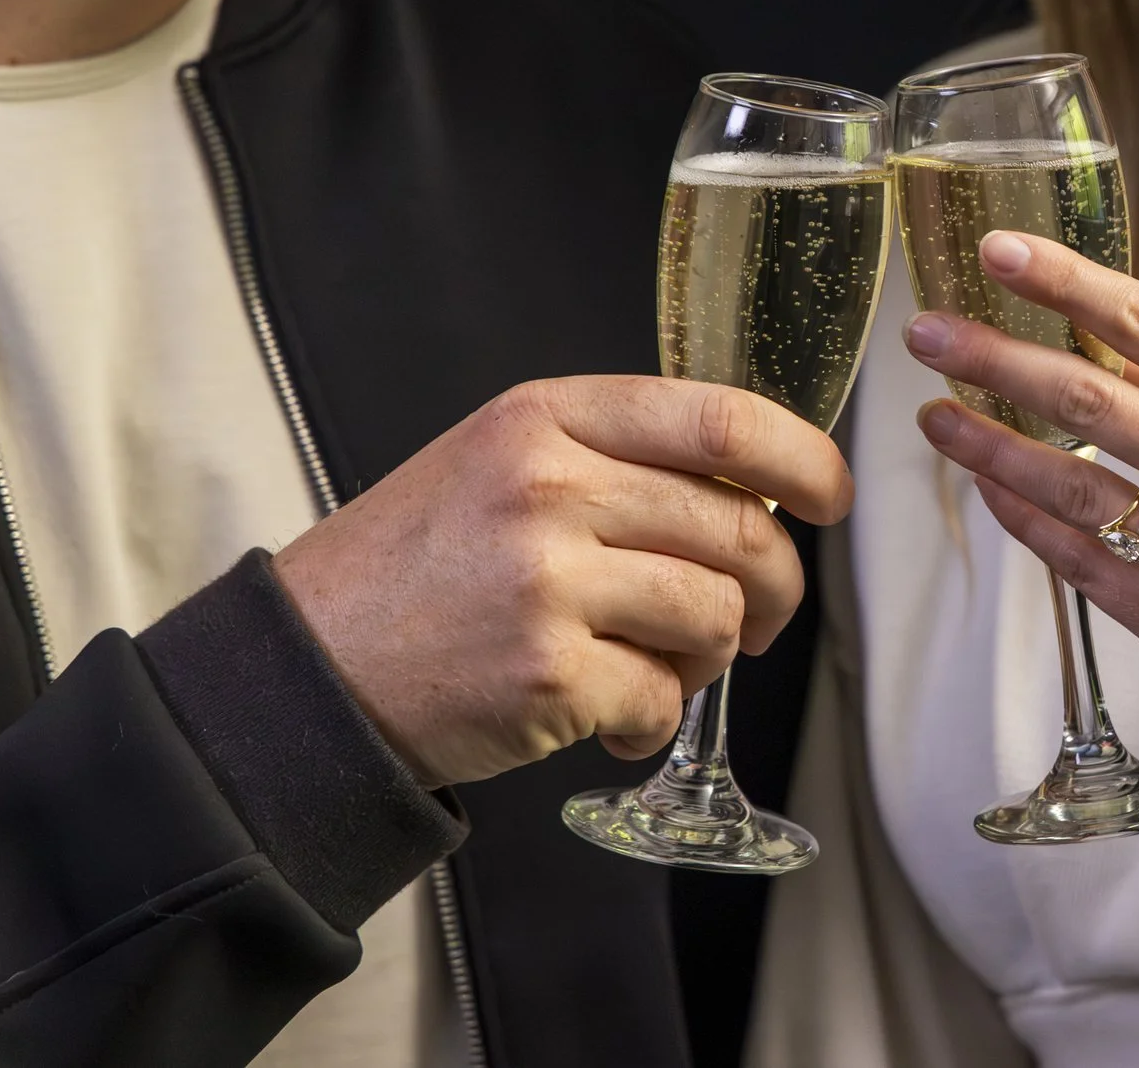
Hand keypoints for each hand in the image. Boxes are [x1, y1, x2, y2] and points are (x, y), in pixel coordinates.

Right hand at [272, 375, 851, 787]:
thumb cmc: (418, 569)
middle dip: (774, 586)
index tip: (831, 495)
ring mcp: (548, 583)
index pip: (721, 422)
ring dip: (710, 656)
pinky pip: (666, 698)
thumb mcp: (502, 464)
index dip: (803, 458)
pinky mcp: (548, 675)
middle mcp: (550, 488)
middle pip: (738, 529)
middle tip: (757, 619)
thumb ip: (618, 459)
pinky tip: (607, 716)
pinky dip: (654, 718)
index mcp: (547, 419)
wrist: (306, 673)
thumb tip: (758, 490)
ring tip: (656, 666)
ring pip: (716, 615)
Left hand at [906, 231, 1138, 830]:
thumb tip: (1072, 321)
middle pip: (1091, 404)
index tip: (994, 250)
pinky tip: (988, 484)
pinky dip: (1025, 519)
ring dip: (987, 447)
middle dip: (994, 361)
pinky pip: (1081, 566)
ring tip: (933, 413)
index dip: (1064, 282)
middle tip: (927, 331)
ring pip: (1070, 491)